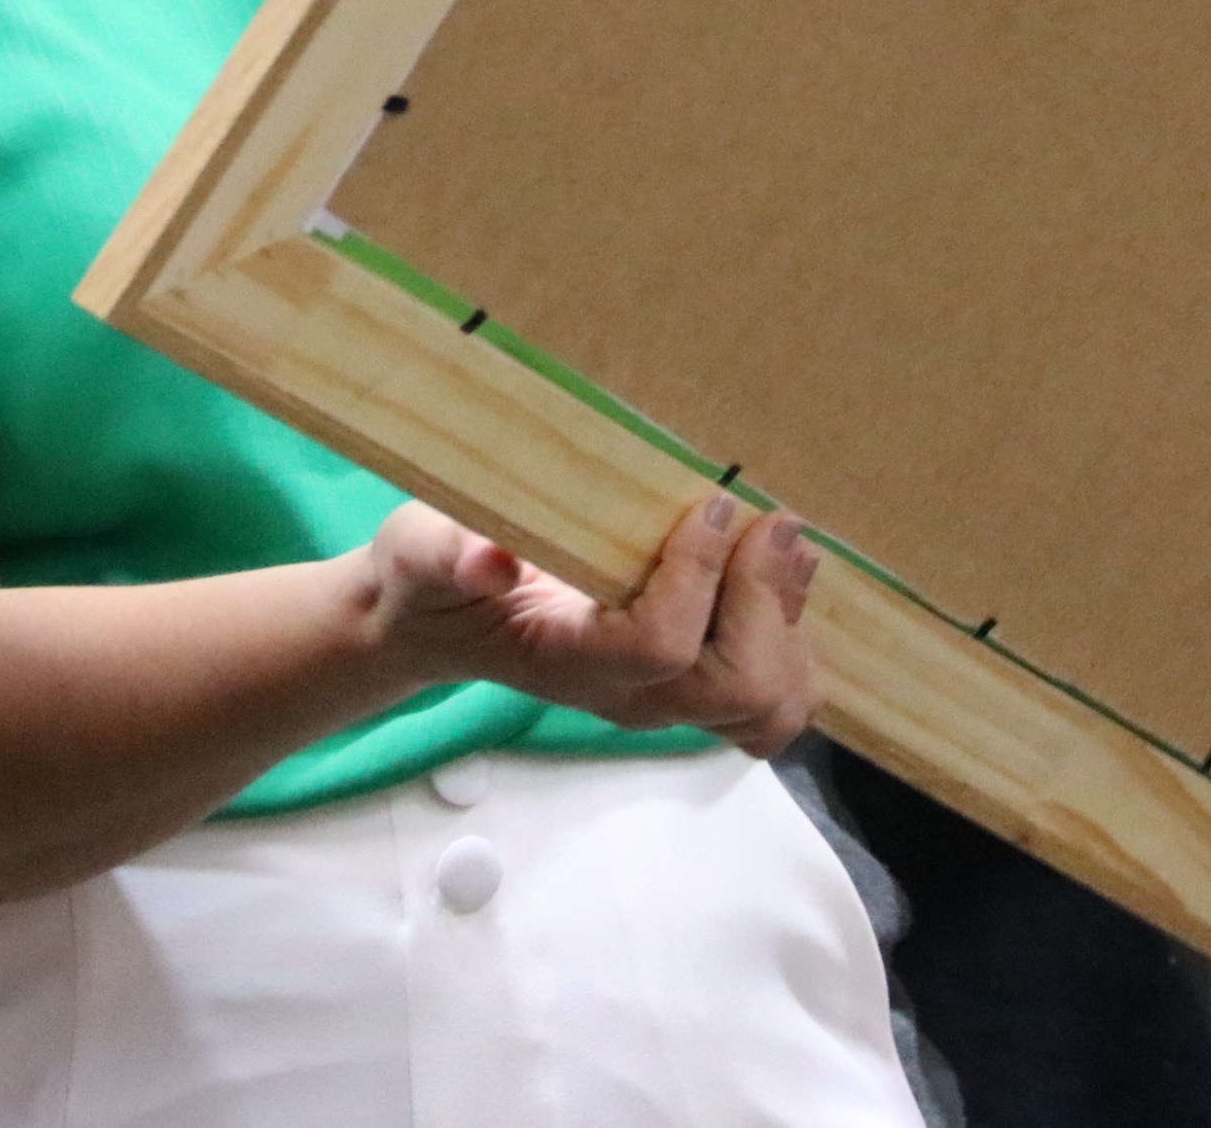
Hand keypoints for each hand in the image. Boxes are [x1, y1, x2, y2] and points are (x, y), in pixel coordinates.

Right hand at [360, 491, 818, 755]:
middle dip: (768, 604)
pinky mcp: (685, 688)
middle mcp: (625, 696)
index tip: (710, 502)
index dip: (700, 576)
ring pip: (767, 708)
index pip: (660, 646)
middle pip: (737, 689)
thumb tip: (487, 559)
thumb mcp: (417, 550)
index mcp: (567, 660)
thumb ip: (443, 553)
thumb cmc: (430, 580)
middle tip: (770, 524)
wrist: (436, 625)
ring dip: (791, 628)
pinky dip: (793, 641)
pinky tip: (776, 579)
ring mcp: (661, 701)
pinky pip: (770, 696)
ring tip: (784, 550)